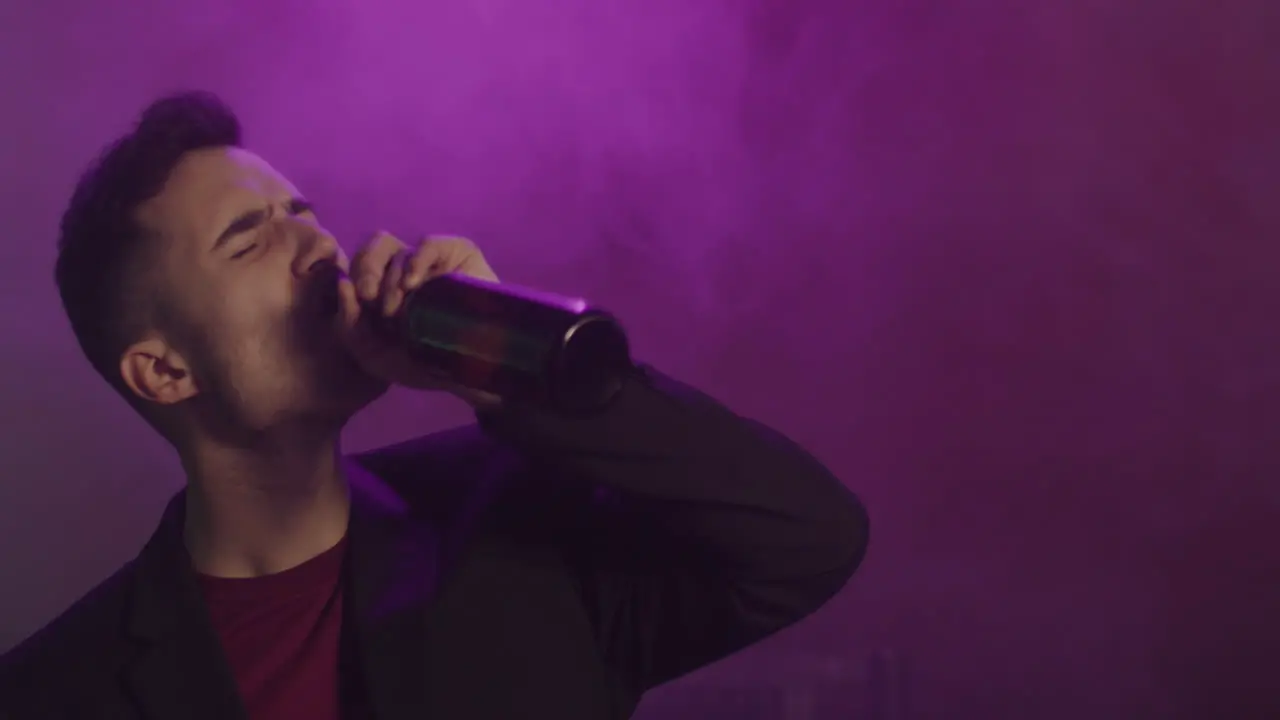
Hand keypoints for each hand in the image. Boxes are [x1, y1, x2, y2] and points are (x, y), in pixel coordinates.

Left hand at [336, 233, 501, 406]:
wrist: (470, 369)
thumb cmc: (422, 363)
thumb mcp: (375, 356)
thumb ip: (350, 326)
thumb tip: (342, 284)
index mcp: (383, 287)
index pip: (358, 265)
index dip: (354, 276)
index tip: (359, 303)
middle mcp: (404, 269)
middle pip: (373, 248)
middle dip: (365, 270)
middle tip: (369, 296)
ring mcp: (430, 261)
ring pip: (395, 249)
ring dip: (390, 280)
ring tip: (397, 311)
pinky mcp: (456, 253)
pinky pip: (427, 244)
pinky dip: (414, 261)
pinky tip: (412, 285)